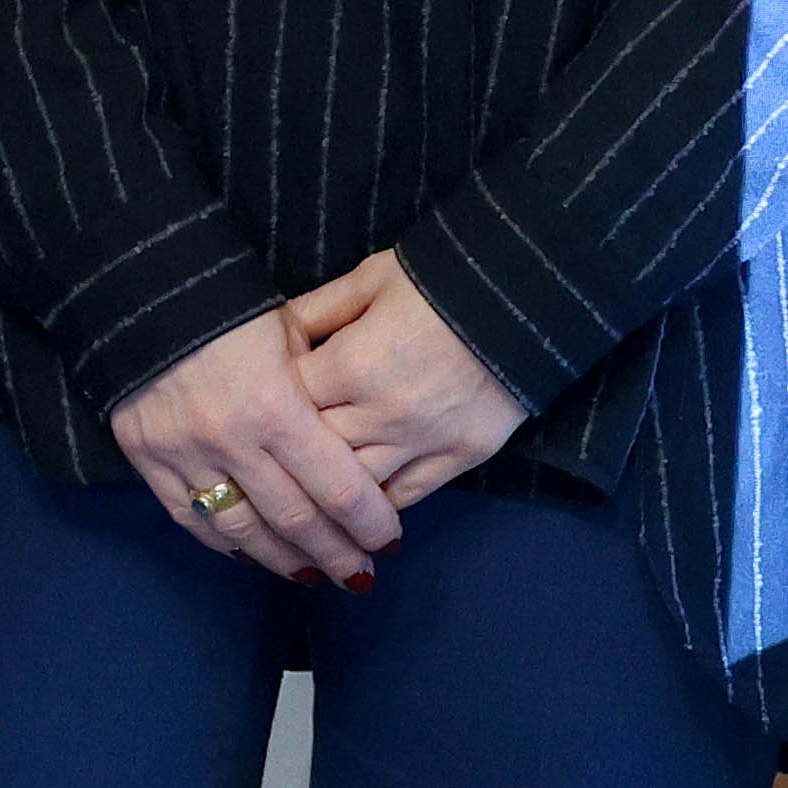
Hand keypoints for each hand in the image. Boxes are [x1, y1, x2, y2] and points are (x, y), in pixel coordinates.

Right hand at [116, 308, 400, 583]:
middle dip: (336, 554)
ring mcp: (185, 455)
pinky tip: (250, 553)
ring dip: (283, 560)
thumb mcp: (292, 331)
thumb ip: (321, 389)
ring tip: (312, 575)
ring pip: (243, 531)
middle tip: (361, 574)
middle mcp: (232, 441)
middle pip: (296, 520)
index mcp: (276, 405)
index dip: (369, 523)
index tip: (389, 542)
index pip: (337, 487)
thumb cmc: (231, 302)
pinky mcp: (147, 459)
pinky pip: (190, 519)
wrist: (142, 287)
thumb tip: (354, 439)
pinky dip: (224, 542)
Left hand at [284, 252, 526, 501]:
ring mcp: (422, 441)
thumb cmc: (439, 279)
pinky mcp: (459, 458)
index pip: (287, 402)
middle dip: (293, 453)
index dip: (270, 403)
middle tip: (279, 455)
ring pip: (355, 487)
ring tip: (310, 495)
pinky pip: (406, 496)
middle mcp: (381, 414)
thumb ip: (318, 309)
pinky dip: (378, 505)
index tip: (264, 403)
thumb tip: (273, 332)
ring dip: (331, 490)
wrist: (523, 295)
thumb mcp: (370, 279)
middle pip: (314, 453)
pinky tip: (359, 508)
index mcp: (352, 365)